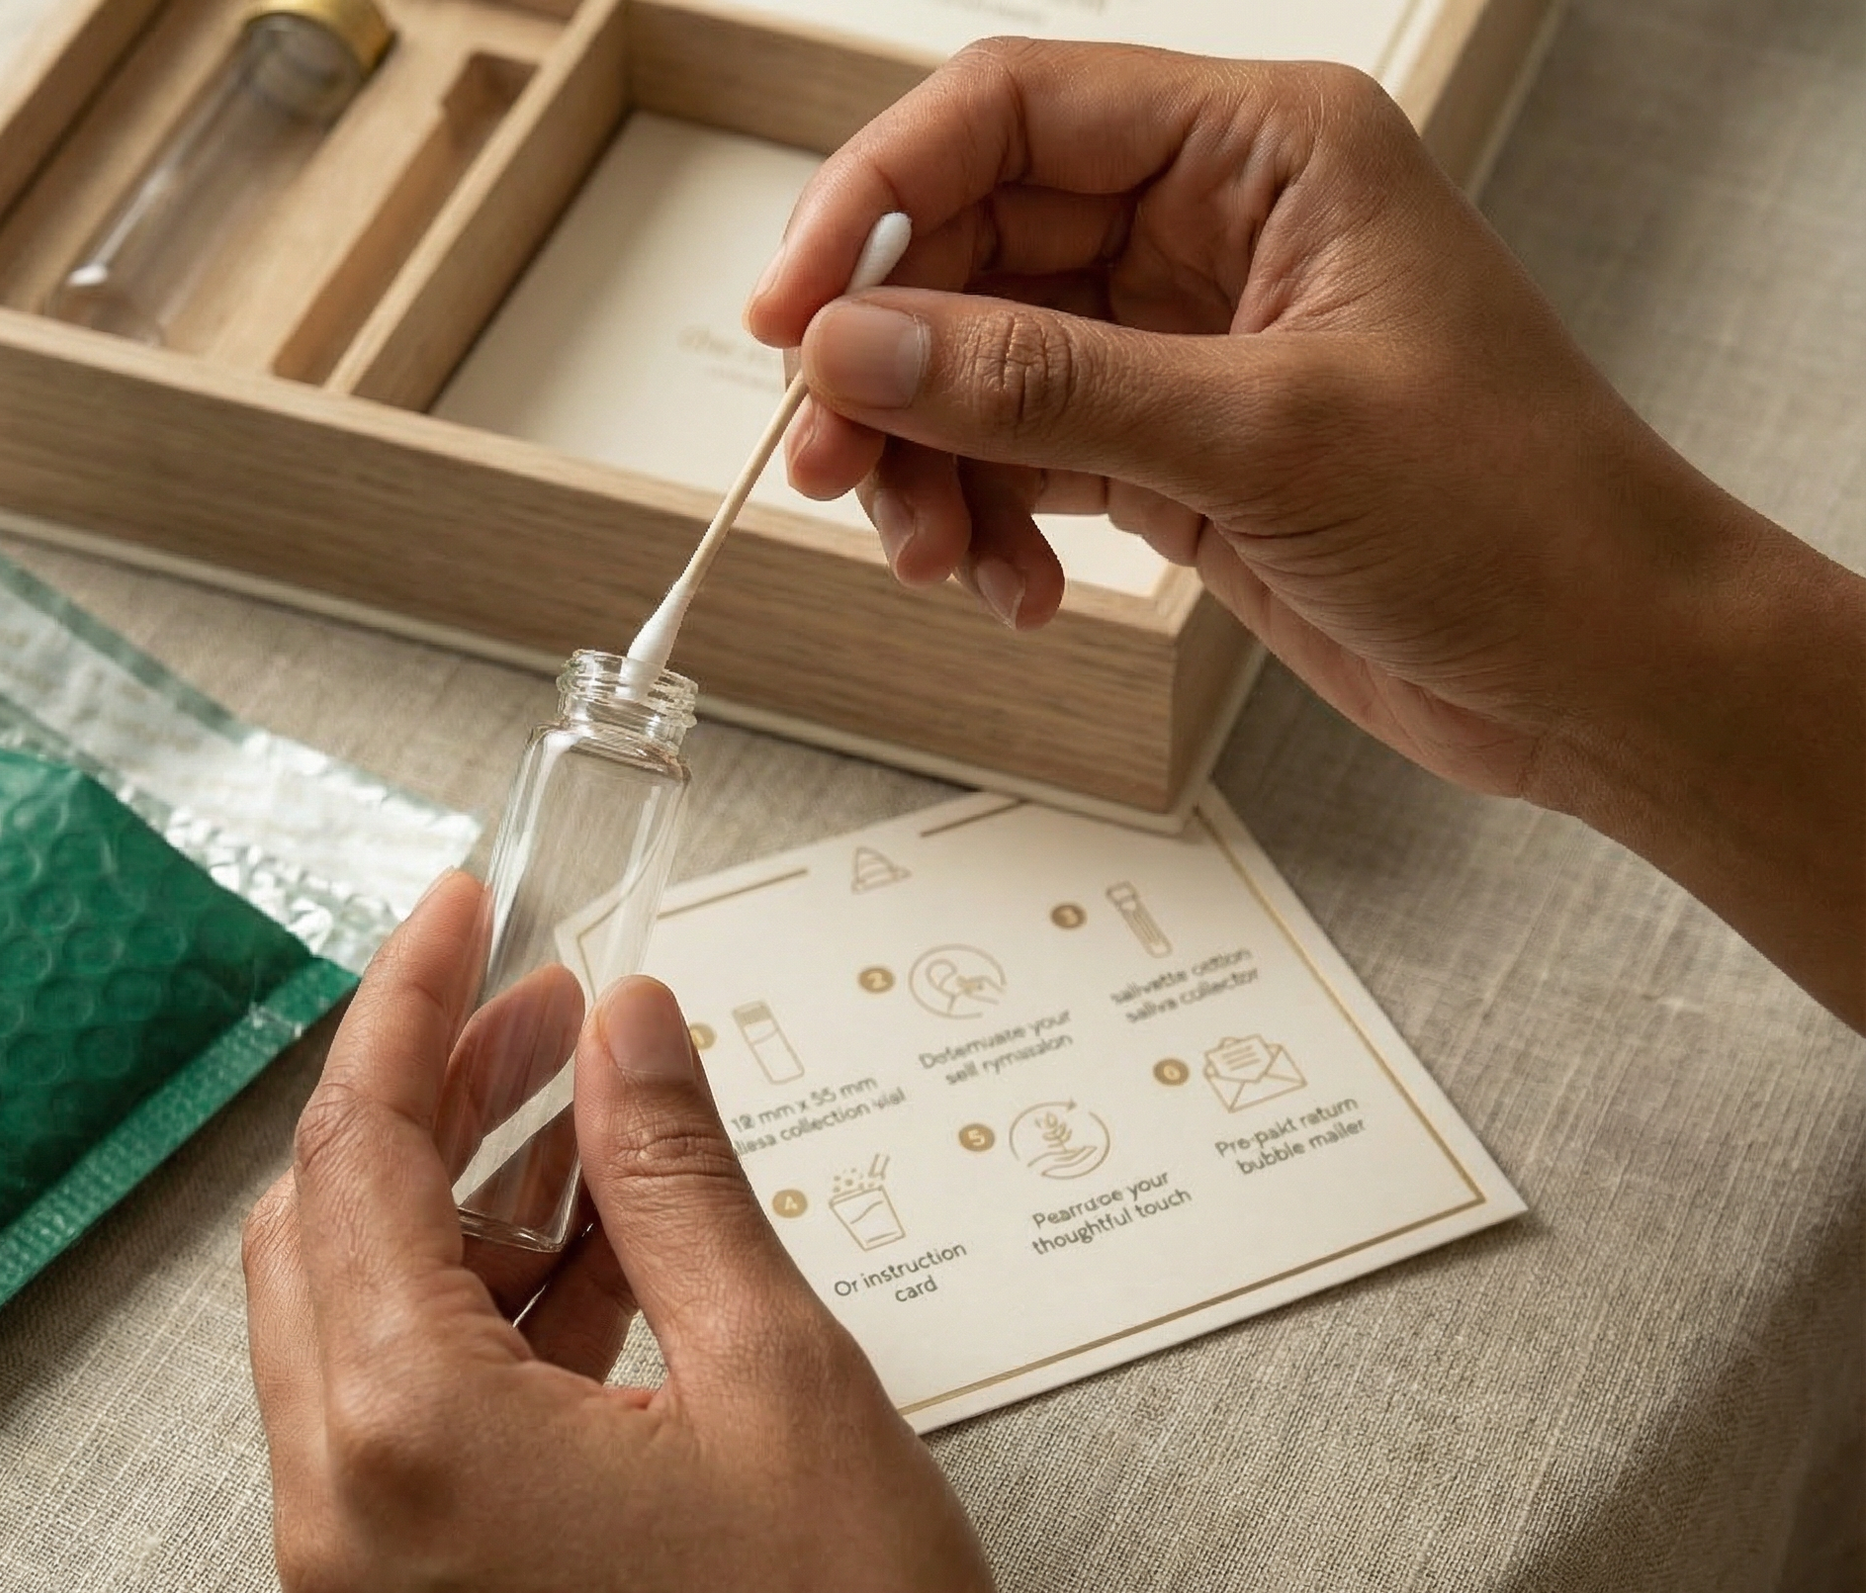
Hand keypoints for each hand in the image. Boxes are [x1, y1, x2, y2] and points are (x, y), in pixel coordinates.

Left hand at [243, 872, 1012, 1592]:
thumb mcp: (776, 1378)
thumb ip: (675, 1175)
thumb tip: (629, 1030)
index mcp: (410, 1442)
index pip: (354, 1151)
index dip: (407, 1003)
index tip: (461, 911)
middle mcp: (348, 1509)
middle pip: (329, 1219)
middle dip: (432, 1088)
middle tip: (545, 1003)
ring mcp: (370, 1565)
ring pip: (358, 1306)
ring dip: (459, 1189)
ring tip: (585, 1104)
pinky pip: (404, 1400)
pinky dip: (481, 1302)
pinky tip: (594, 1241)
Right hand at [746, 41, 1865, 1025]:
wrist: (1603, 670)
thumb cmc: (1519, 515)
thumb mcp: (1263, 439)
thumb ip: (1044, 387)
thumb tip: (860, 345)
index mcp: (1260, 153)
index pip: (1009, 117)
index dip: (876, 201)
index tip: (793, 311)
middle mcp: (1208, 228)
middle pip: (969, 247)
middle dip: (888, 361)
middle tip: (834, 464)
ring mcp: (1179, 341)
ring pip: (974, 363)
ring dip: (926, 460)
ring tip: (934, 553)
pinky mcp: (1167, 448)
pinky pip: (1018, 456)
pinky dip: (986, 520)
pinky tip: (1013, 586)